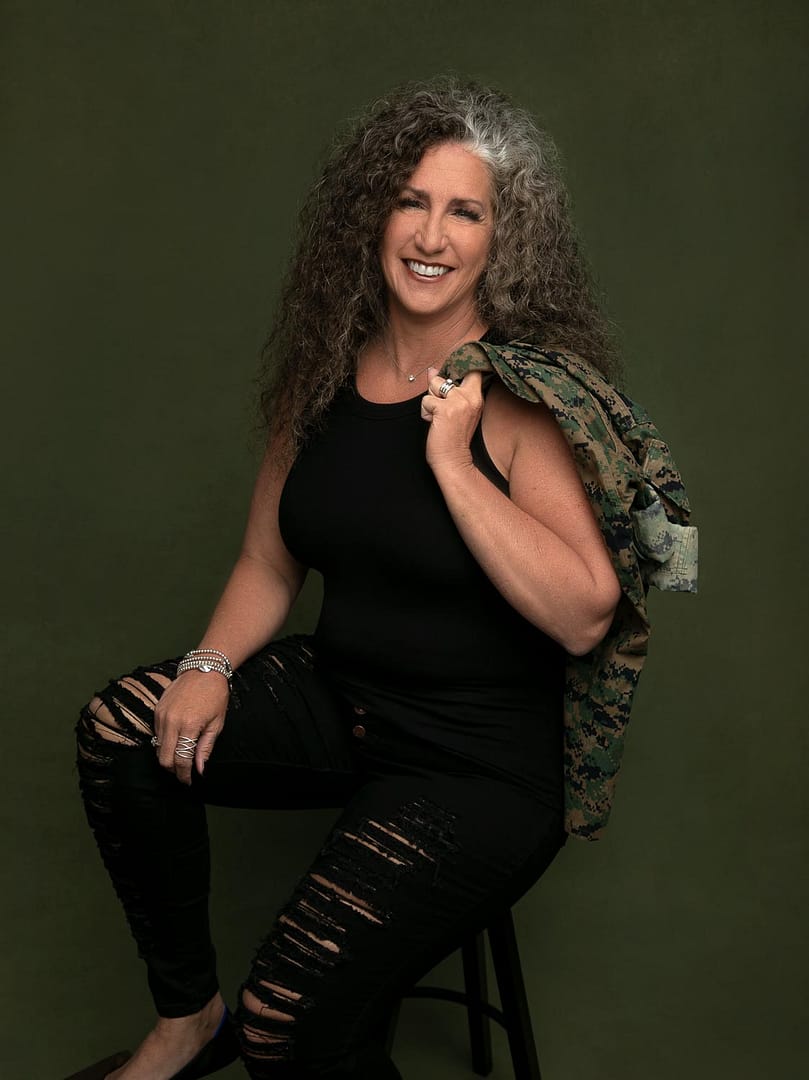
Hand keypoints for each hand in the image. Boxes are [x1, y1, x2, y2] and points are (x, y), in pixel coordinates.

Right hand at [152, 670, 229, 784]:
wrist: (204, 669)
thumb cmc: (215, 696)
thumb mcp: (217, 723)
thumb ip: (205, 747)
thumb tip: (199, 769)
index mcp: (188, 725)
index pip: (180, 760)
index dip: (184, 775)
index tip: (188, 781)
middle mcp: (171, 721)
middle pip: (164, 758)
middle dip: (173, 770)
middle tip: (184, 773)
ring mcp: (161, 715)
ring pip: (157, 748)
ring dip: (168, 757)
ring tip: (180, 759)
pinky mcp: (156, 710)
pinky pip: (156, 734)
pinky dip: (164, 743)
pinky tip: (176, 742)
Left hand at [421, 367, 483, 471]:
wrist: (453, 461)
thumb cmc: (453, 438)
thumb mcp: (455, 410)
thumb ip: (446, 389)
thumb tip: (432, 371)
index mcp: (477, 397)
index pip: (471, 369)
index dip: (458, 369)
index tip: (450, 384)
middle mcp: (471, 396)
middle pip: (446, 375)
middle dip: (438, 389)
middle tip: (443, 409)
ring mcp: (459, 401)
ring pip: (434, 385)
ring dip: (430, 401)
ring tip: (438, 417)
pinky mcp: (445, 409)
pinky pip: (426, 400)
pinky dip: (425, 412)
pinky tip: (434, 423)